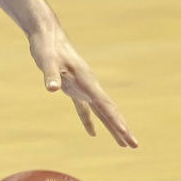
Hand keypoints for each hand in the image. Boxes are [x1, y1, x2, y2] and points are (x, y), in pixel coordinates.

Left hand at [29, 27, 136, 147]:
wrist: (47, 34)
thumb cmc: (47, 47)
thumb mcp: (46, 61)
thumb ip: (51, 75)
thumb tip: (52, 89)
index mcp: (87, 81)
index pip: (104, 105)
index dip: (115, 120)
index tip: (125, 134)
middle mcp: (89, 85)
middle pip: (109, 111)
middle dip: (121, 129)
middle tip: (134, 145)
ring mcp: (82, 87)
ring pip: (101, 111)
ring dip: (112, 127)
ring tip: (123, 144)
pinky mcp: (72, 87)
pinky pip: (84, 108)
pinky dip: (89, 121)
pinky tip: (92, 133)